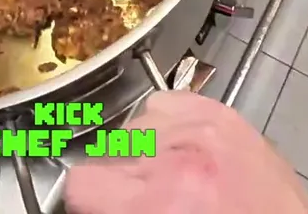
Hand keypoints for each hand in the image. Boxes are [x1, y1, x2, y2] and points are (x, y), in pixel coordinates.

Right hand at [65, 91, 307, 213]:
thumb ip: (115, 208)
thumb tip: (92, 195)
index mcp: (162, 199)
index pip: (82, 181)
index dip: (87, 199)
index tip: (99, 204)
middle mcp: (182, 156)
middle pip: (107, 151)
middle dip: (116, 178)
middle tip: (140, 199)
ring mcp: (206, 129)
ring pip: (135, 124)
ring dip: (143, 150)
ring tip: (166, 178)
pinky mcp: (225, 115)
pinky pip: (168, 103)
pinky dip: (168, 126)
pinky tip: (181, 152)